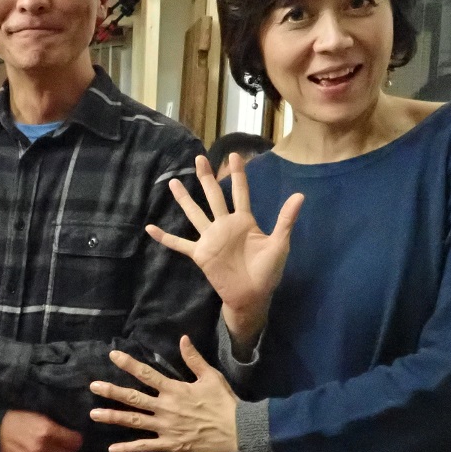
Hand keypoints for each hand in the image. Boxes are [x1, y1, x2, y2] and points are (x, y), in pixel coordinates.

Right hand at [0, 410, 83, 451]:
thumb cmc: (20, 418)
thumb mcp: (41, 415)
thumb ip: (58, 426)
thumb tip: (75, 435)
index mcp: (46, 432)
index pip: (75, 442)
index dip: (77, 439)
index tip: (75, 437)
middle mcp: (40, 449)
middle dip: (70, 450)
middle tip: (67, 445)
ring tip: (53, 450)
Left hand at [89, 335, 239, 451]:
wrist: (237, 431)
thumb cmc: (224, 402)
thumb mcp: (211, 376)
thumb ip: (194, 359)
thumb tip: (183, 338)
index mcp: (174, 389)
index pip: (146, 374)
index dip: (129, 364)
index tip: (113, 355)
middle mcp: (165, 408)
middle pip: (133, 398)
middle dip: (112, 391)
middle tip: (93, 386)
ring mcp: (165, 427)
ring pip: (134, 421)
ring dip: (113, 417)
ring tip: (93, 414)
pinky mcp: (170, 445)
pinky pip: (145, 447)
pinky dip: (128, 448)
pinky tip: (112, 449)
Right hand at [147, 154, 301, 350]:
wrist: (253, 296)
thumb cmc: (268, 271)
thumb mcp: (279, 243)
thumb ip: (286, 220)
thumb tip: (300, 195)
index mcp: (245, 221)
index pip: (240, 192)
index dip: (237, 174)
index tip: (234, 155)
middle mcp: (225, 225)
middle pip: (214, 196)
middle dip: (207, 177)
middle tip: (199, 158)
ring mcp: (210, 239)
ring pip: (195, 213)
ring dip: (184, 199)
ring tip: (173, 182)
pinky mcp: (200, 254)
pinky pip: (179, 243)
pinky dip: (165, 237)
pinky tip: (150, 228)